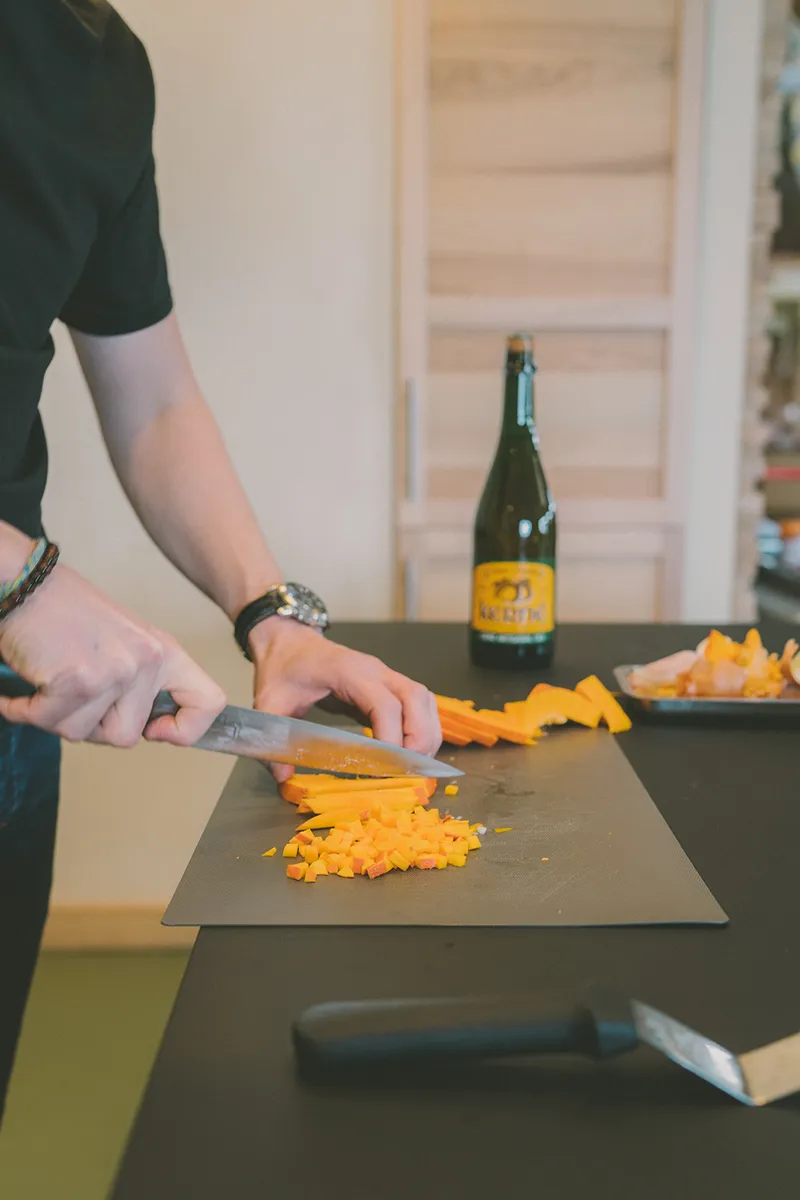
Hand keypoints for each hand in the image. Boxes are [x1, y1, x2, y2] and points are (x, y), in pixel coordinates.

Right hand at [0, 564, 225, 746]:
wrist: (28, 582)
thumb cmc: (68, 612)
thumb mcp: (126, 640)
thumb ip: (143, 681)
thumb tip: (147, 729)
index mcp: (166, 652)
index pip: (209, 703)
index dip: (186, 731)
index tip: (155, 731)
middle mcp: (147, 661)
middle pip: (126, 737)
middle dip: (93, 726)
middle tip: (74, 696)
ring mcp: (114, 672)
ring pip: (83, 734)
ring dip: (57, 716)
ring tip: (50, 682)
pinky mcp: (77, 680)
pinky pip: (49, 723)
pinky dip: (26, 711)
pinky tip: (21, 693)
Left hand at [249, 618, 441, 781]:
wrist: (289, 643)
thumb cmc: (283, 669)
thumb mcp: (270, 702)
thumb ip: (275, 737)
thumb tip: (283, 777)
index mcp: (349, 671)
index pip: (385, 704)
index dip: (391, 737)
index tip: (383, 767)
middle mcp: (376, 670)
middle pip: (417, 698)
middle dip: (419, 738)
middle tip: (407, 772)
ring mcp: (387, 676)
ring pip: (425, 700)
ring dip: (427, 733)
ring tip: (413, 766)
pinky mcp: (390, 685)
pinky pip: (420, 703)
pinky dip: (424, 728)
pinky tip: (412, 751)